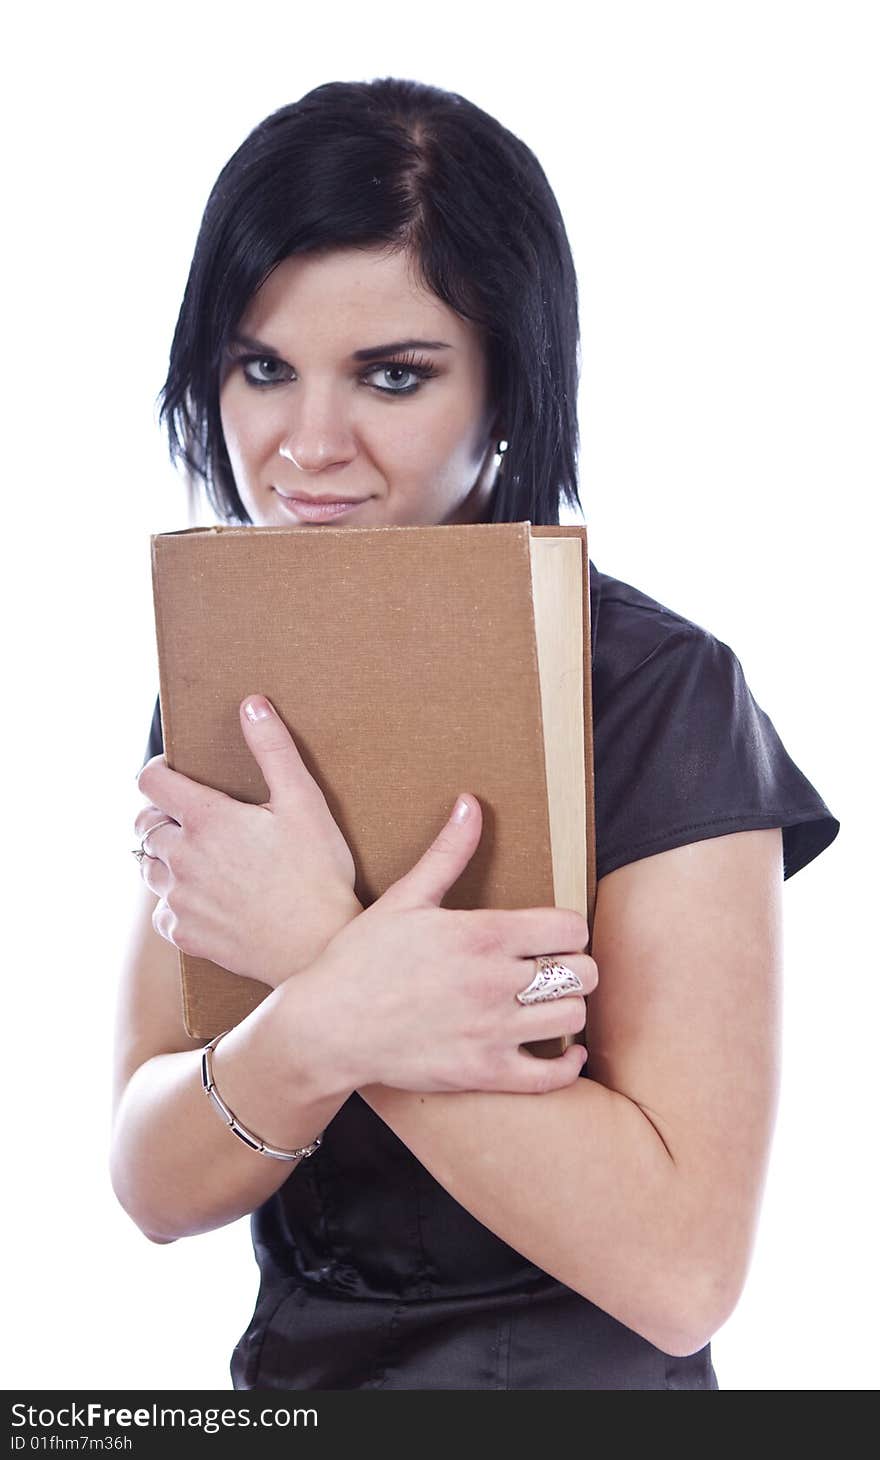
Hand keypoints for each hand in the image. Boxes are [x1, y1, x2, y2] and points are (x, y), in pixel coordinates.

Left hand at [134, 694, 361, 986]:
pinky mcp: (186, 934)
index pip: (150, 782)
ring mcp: (181, 899)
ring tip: (196, 858)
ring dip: (164, 858)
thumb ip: (273, 749)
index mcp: (207, 820)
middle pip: (145, 825)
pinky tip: (203, 900)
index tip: (172, 773)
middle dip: (161, 815)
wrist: (317, 945)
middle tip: (191, 817)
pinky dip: (175, 903)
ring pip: (148, 869)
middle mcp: (182, 858)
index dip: (157, 771)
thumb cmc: (317, 873)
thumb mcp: (303, 802)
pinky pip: (162, 912)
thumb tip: (252, 704)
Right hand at [306, 794, 597, 1095]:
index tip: (553, 934)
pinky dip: (568, 1064)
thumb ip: (448, 852)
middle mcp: (494, 983)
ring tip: (550, 1002)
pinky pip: (551, 1077)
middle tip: (555, 968)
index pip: (570, 928)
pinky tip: (563, 1051)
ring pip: (572, 1018)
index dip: (569, 929)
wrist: (326, 1027)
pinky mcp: (483, 1072)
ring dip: (568, 1008)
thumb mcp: (405, 897)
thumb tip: (470, 802)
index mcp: (482, 935)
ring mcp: (491, 1031)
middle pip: (582, 972)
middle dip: (575, 966)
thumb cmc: (361, 959)